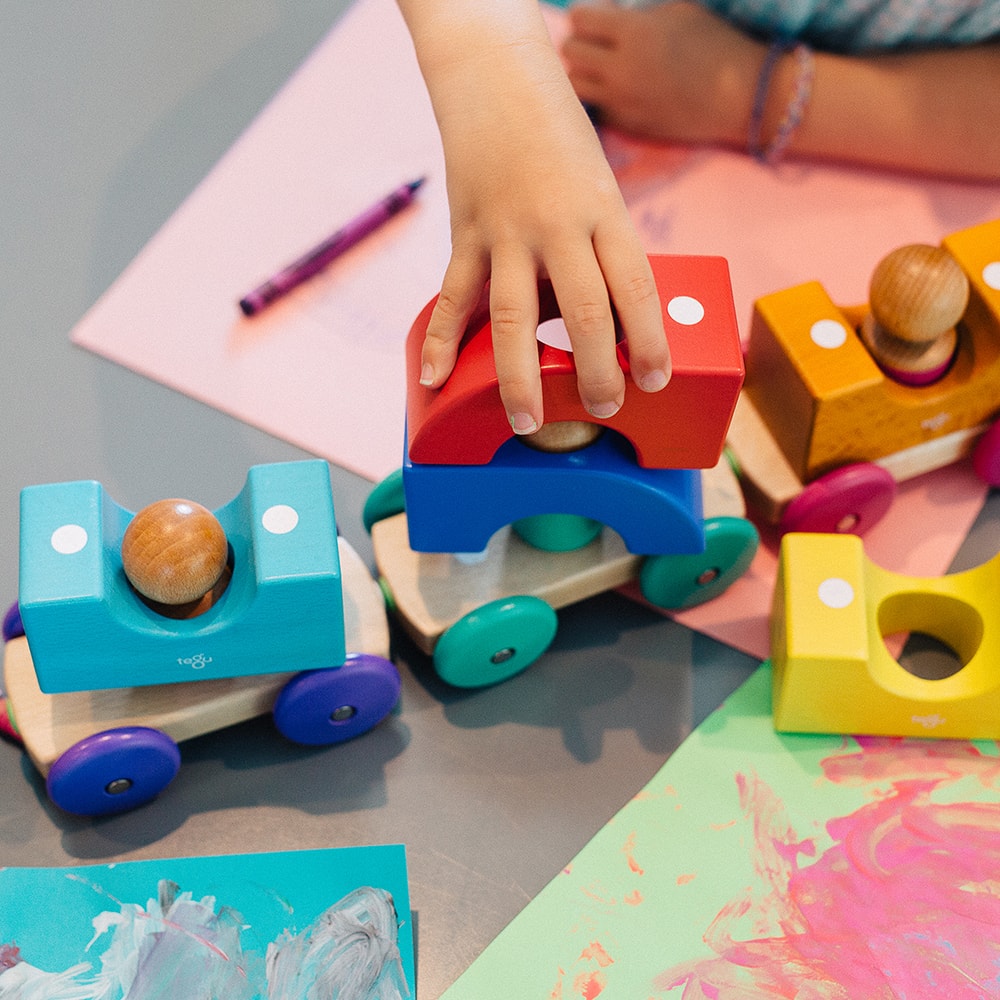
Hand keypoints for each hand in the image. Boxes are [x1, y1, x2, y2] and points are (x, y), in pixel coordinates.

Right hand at [407, 7, 669, 432]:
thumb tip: (606, 323)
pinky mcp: (465, 233)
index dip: (649, 341)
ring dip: (520, 377)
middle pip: (582, 313)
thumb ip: (602, 250)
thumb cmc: (559, 138)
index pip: (636, 287)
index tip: (655, 380)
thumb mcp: (600, 188)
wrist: (496, 75)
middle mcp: (558, 224)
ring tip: (526, 421)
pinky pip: (452, 296)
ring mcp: (506, 231)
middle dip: (594, 372)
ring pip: (512, 318)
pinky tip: (434, 378)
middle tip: (600, 409)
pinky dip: (439, 340)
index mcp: (604, 211)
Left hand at [562, 1, 762, 147]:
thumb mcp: (677, 11)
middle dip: (580, 41)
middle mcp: (621, 70)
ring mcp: (622, 102)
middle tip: (597, 42)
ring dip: (583, 72)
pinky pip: (596, 107)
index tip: (597, 18)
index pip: (580, 19)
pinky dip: (600, 97)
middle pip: (570, 51)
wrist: (741, 97)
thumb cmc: (715, 45)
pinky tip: (618, 90)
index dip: (586, 16)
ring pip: (575, 84)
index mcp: (634, 33)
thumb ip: (635, 14)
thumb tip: (605, 13)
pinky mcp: (628, 125)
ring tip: (601, 67)